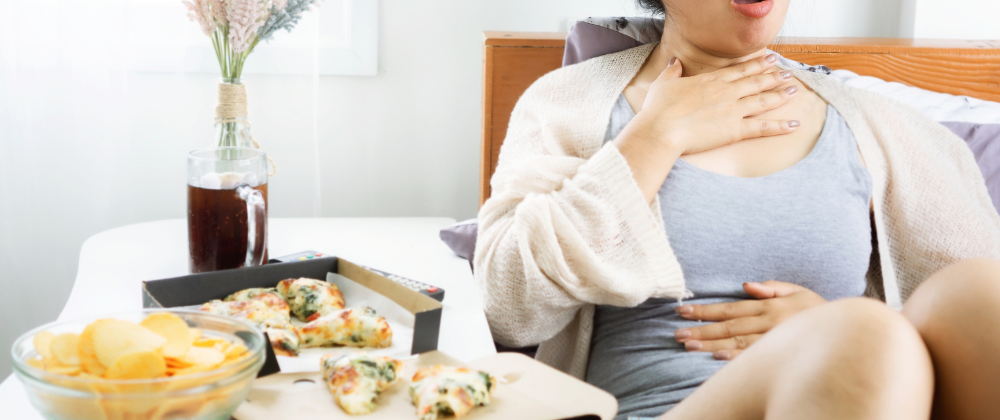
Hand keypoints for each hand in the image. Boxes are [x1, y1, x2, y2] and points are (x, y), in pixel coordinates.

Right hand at [633, 54, 800, 155]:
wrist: (661, 130)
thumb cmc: (658, 109)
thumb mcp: (662, 84)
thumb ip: (672, 72)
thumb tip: (675, 62)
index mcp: (710, 80)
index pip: (740, 70)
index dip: (757, 64)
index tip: (770, 59)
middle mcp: (726, 92)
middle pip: (756, 82)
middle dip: (773, 76)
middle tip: (787, 72)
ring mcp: (733, 110)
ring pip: (763, 100)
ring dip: (780, 95)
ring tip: (794, 90)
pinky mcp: (735, 130)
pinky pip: (763, 128)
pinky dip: (780, 126)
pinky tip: (794, 124)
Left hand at [672, 281, 825, 359]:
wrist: (851, 330)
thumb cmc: (818, 311)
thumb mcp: (798, 292)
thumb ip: (772, 287)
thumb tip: (746, 285)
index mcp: (769, 306)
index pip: (730, 308)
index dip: (705, 310)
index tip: (683, 312)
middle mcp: (770, 321)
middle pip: (729, 326)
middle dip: (701, 329)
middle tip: (678, 333)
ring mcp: (776, 339)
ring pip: (738, 342)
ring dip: (711, 344)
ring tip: (689, 345)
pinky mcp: (783, 354)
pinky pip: (756, 356)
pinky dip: (736, 358)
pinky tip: (718, 358)